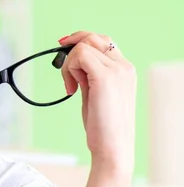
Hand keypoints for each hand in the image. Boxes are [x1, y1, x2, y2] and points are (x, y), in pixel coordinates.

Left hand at [59, 31, 136, 186]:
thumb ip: (89, 77)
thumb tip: (73, 65)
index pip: (103, 41)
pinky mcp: (105, 77)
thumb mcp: (95, 95)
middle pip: (92, 38)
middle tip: (63, 71)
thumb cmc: (103, 127)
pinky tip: (71, 89)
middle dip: (71, 48)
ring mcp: (117, 70)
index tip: (63, 46)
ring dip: (68, 65)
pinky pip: (79, 56)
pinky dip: (68, 70)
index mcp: (125, 70)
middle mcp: (124, 66)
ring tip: (71, 87)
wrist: (112, 148)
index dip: (80, 40)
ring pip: (82, 47)